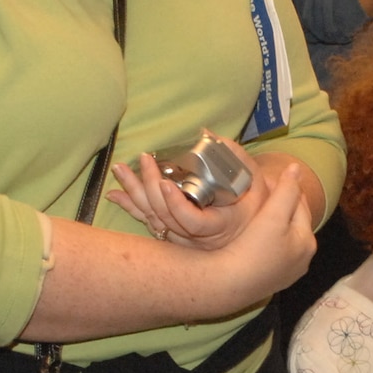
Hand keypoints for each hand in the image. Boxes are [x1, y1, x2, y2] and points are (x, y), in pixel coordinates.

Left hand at [106, 137, 266, 250]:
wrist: (256, 228)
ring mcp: (185, 240)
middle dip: (150, 188)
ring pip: (154, 220)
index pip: (192, 222)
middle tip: (143, 161)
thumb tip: (206, 133)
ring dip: (133, 195)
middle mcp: (199, 239)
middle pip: (166, 218)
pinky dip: (132, 207)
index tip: (165, 183)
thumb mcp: (253, 177)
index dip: (176, 205)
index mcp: (220, 226)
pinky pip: (149, 222)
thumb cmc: (257, 200)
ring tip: (119, 171)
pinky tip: (115, 195)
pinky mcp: (174, 236)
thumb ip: (233, 155)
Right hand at [203, 161, 316, 306]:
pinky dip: (266, 240)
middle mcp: (302, 259)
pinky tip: (253, 236)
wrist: (229, 285)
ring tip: (257, 211)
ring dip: (274, 223)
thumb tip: (297, 169)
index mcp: (307, 241)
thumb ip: (287, 190)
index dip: (285, 187)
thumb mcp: (273, 215)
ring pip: (283, 237)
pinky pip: (272, 252)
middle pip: (293, 222)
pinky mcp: (270, 281)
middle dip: (282, 205)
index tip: (266, 177)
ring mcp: (287, 273)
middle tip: (261, 190)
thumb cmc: (253, 248)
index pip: (300, 205)